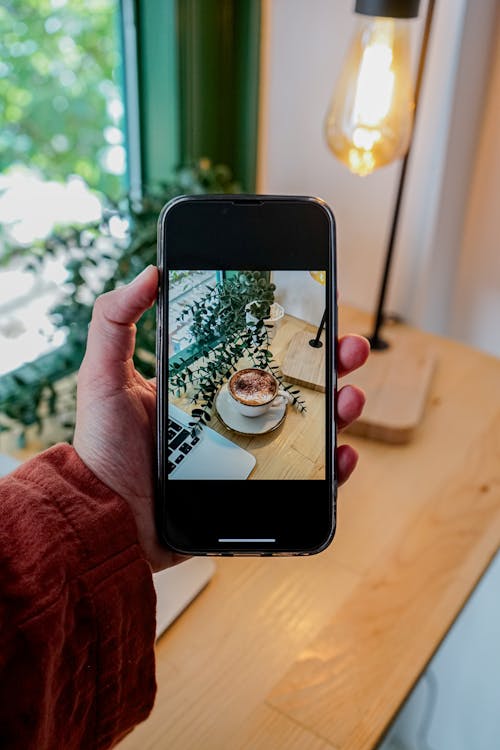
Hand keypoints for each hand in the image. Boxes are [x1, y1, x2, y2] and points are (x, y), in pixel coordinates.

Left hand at [73, 266, 368, 571]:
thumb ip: (114, 320)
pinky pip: (305, 479)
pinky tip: (342, 456)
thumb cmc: (102, 451)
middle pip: (296, 384)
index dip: (293, 333)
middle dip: (331, 364)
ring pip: (309, 427)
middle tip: (349, 350)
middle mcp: (234, 416)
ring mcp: (249, 453)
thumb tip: (149, 272)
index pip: (260, 351)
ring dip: (341, 410)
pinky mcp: (256, 491)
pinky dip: (333, 470)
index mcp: (206, 385)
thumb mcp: (102, 376)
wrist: (109, 520)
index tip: (317, 314)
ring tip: (349, 399)